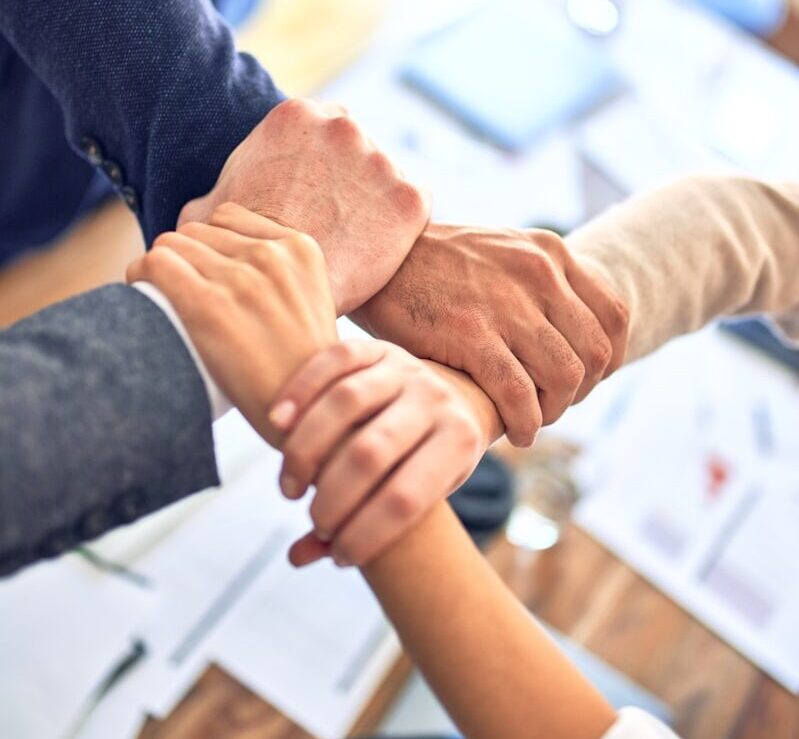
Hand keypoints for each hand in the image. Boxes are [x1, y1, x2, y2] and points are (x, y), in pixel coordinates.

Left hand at [126, 203, 336, 442]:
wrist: (308, 415)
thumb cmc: (304, 371)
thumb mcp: (312, 304)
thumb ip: (281, 274)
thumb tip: (227, 264)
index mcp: (302, 250)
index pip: (230, 218)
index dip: (212, 246)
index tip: (208, 275)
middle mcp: (273, 256)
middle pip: (198, 231)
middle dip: (186, 259)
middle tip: (184, 295)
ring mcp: (241, 279)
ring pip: (171, 244)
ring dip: (161, 269)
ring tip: (164, 300)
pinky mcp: (208, 305)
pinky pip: (154, 264)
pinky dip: (140, 276)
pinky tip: (144, 296)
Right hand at [178, 99, 430, 314]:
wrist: (281, 292)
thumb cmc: (240, 254)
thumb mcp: (207, 215)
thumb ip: (214, 196)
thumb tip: (201, 210)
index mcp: (294, 116)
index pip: (320, 130)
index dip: (319, 166)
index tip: (315, 195)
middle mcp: (342, 126)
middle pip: (357, 148)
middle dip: (350, 178)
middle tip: (336, 219)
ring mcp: (381, 160)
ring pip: (386, 178)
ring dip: (377, 202)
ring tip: (354, 240)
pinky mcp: (411, 198)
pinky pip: (415, 207)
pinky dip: (403, 227)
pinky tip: (378, 249)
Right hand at [269, 340, 484, 566]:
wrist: (456, 397)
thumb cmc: (430, 460)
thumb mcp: (421, 494)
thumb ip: (365, 525)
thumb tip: (298, 557)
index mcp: (460, 441)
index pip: (407, 498)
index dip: (367, 534)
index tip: (342, 555)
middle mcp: (437, 399)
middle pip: (371, 452)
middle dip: (333, 498)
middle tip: (314, 518)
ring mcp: (407, 368)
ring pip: (346, 402)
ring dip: (306, 450)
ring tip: (290, 488)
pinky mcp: (378, 347)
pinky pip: (333, 361)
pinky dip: (300, 391)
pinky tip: (276, 425)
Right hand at [352, 224, 628, 446]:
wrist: (378, 254)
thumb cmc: (436, 264)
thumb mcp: (501, 253)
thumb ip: (538, 283)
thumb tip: (566, 333)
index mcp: (550, 254)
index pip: (614, 316)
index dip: (609, 359)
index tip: (585, 380)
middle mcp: (538, 275)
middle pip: (594, 353)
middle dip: (581, 391)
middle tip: (552, 404)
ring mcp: (506, 304)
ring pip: (564, 377)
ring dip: (553, 411)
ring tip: (532, 420)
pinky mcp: (470, 333)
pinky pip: (519, 394)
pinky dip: (525, 423)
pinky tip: (514, 432)